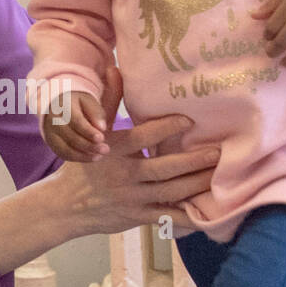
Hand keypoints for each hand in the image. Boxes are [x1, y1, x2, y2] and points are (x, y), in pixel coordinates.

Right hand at [41, 90, 110, 161]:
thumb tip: (102, 128)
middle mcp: (53, 121)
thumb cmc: (77, 104)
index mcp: (63, 106)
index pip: (76, 121)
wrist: (57, 106)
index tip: (101, 138)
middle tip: (105, 149)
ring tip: (100, 155)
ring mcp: (50, 133)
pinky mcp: (52, 144)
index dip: (88, 131)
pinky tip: (92, 157)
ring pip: (66, 149)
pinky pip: (64, 155)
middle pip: (71, 137)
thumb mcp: (88, 102)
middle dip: (90, 145)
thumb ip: (96, 113)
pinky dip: (79, 158)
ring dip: (85, 155)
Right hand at [58, 66, 218, 236]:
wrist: (66, 206)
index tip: (189, 120)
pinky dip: (186, 217)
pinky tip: (205, 211)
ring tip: (218, 175)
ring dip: (197, 185)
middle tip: (218, 153)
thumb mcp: (92, 133)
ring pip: (171, 192)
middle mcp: (125, 175)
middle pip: (164, 168)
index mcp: (115, 151)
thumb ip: (108, 102)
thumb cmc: (84, 166)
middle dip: (193, 161)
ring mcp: (132, 198)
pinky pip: (166, 217)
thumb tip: (115, 69)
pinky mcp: (137, 217)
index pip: (142, 137)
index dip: (166, 127)